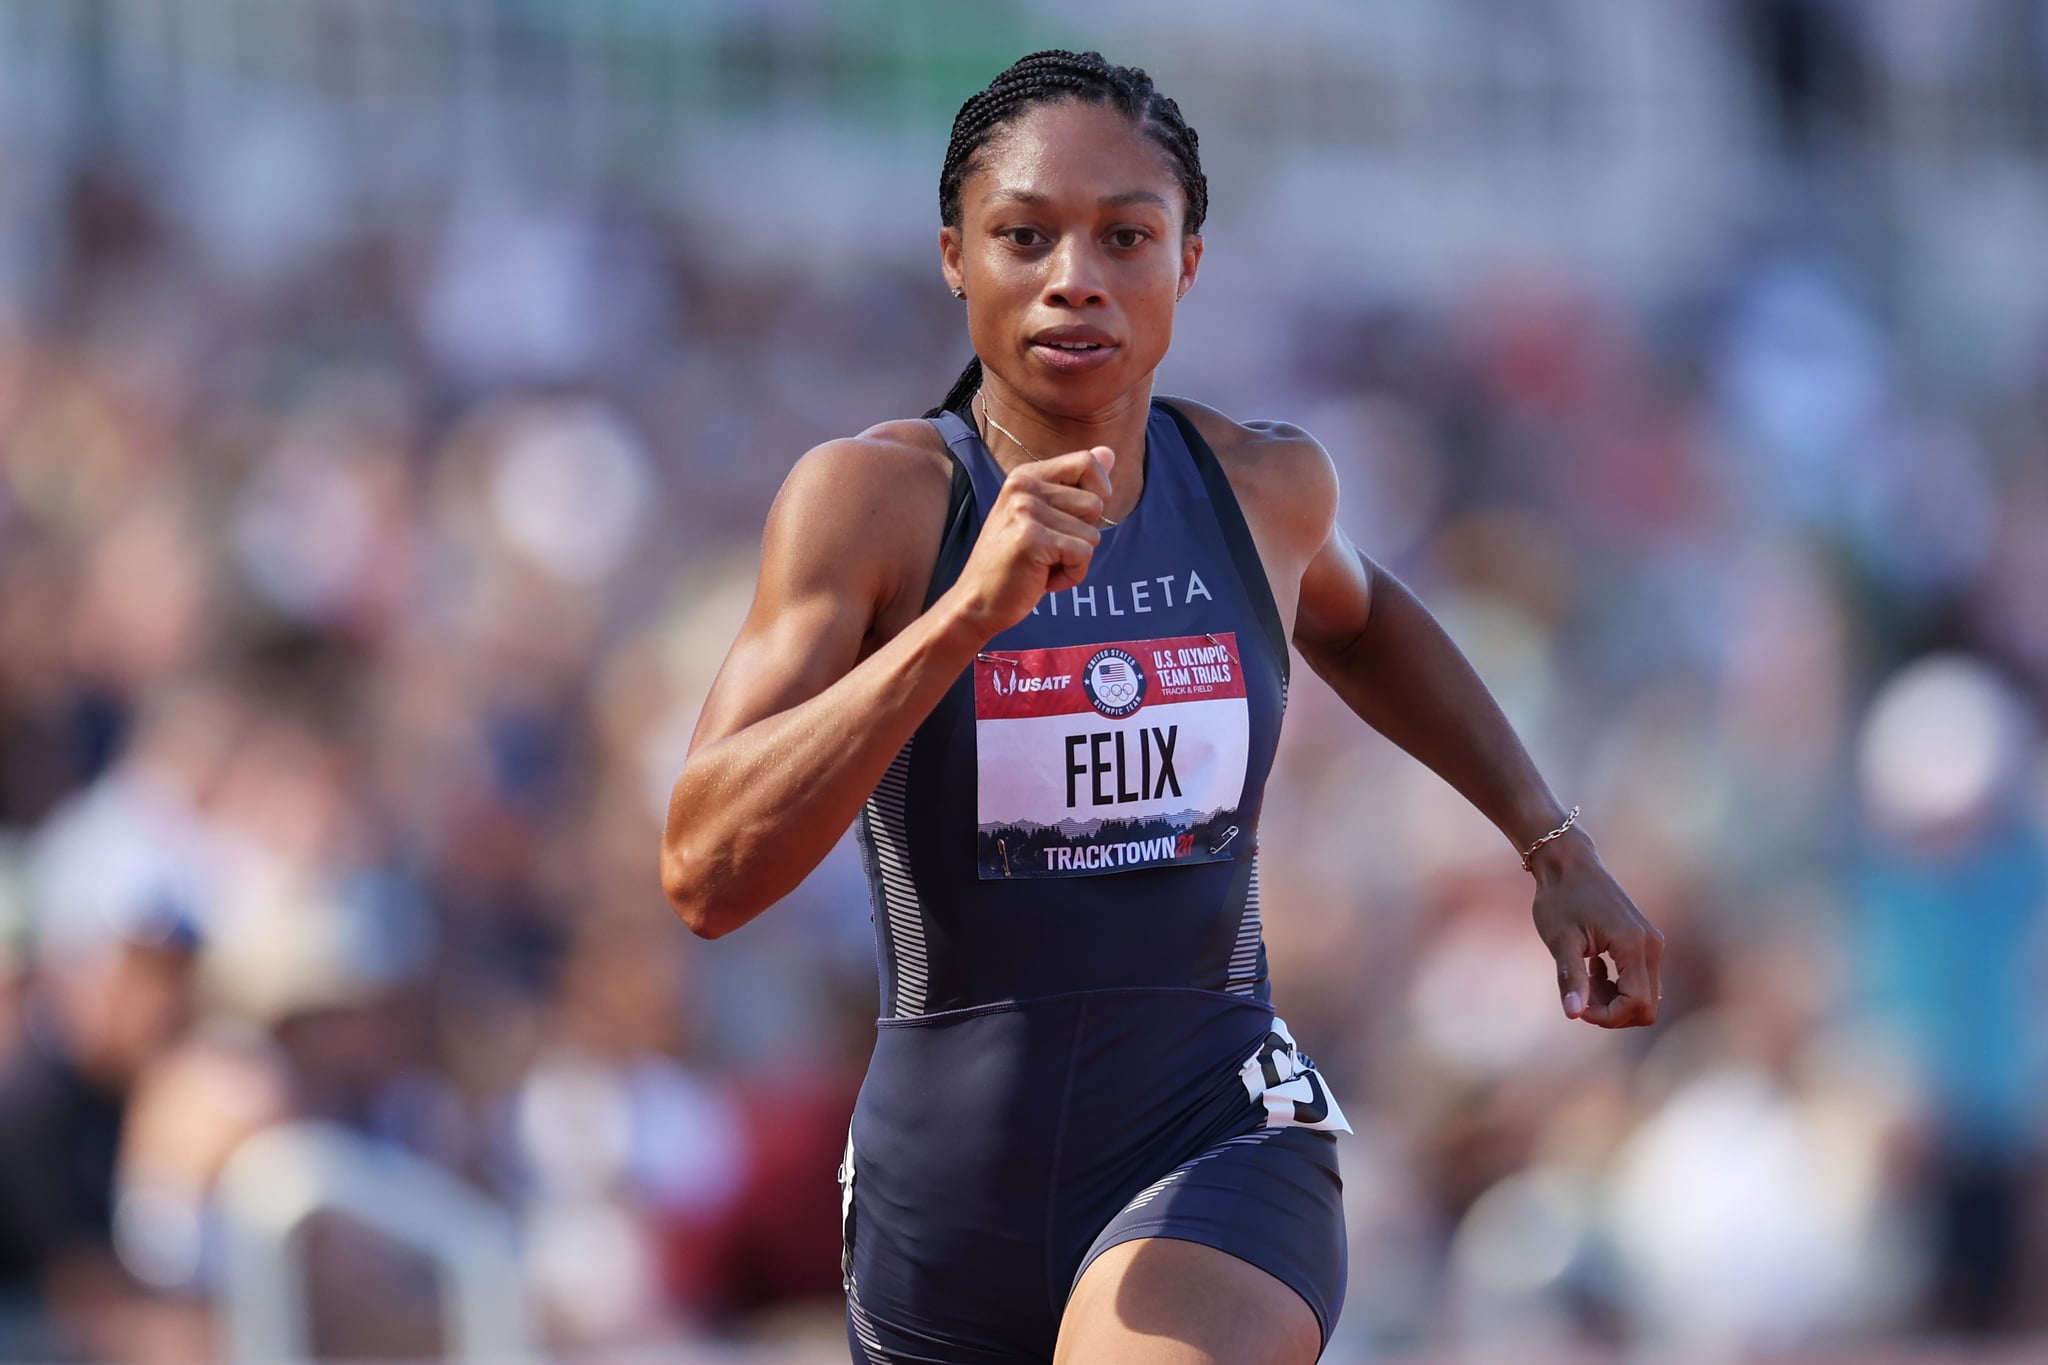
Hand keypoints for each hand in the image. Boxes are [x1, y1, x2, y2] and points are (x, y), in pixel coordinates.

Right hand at [949, 446, 1116, 636]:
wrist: (977, 601)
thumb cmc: (1014, 562)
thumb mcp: (1044, 516)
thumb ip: (1076, 483)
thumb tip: (1109, 452)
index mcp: (1025, 475)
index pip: (1087, 461)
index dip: (1098, 492)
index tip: (1077, 518)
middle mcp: (1023, 486)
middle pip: (1095, 504)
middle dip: (1082, 535)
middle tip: (1047, 550)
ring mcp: (1025, 511)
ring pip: (1092, 534)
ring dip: (1076, 559)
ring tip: (1042, 565)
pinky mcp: (1031, 538)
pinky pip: (1083, 555)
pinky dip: (1071, 576)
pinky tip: (1042, 580)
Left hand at [1529, 832, 1662, 1027]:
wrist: (1569, 863)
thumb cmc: (1560, 899)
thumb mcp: (1560, 940)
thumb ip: (1570, 978)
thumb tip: (1573, 1014)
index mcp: (1633, 945)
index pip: (1637, 1003)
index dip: (1607, 1016)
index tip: (1577, 1005)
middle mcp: (1652, 946)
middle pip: (1647, 1006)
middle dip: (1611, 1011)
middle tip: (1579, 992)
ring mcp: (1652, 943)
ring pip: (1644, 995)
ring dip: (1613, 999)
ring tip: (1583, 978)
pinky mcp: (1646, 942)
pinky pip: (1641, 980)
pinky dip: (1617, 985)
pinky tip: (1593, 967)